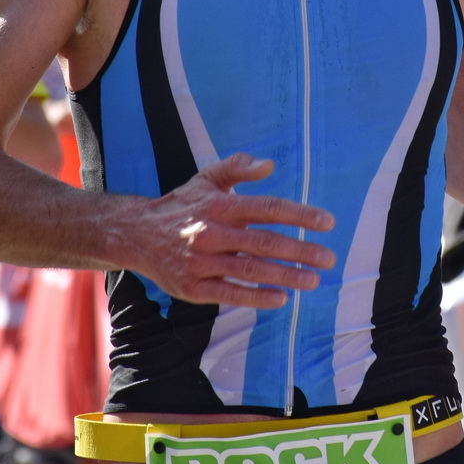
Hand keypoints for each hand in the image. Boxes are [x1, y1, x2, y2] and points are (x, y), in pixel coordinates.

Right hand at [123, 153, 336, 309]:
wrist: (135, 234)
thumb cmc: (181, 205)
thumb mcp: (206, 179)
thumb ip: (237, 167)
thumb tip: (269, 164)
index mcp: (220, 205)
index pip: (268, 209)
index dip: (300, 215)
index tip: (328, 223)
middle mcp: (211, 232)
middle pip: (264, 242)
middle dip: (300, 250)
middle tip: (329, 258)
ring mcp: (201, 261)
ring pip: (250, 269)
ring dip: (285, 276)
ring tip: (312, 280)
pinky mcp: (192, 287)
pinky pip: (229, 293)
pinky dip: (256, 297)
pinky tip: (281, 298)